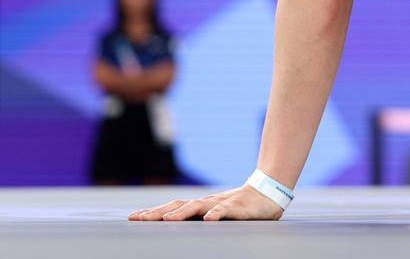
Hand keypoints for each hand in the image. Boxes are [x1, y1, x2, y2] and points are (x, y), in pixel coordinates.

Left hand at [127, 185, 283, 221]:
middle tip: (139, 219)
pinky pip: (226, 210)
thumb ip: (200, 218)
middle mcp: (207, 203)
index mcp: (201, 205)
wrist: (268, 193)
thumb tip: (176, 226)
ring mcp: (222, 203)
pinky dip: (217, 214)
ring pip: (199, 206)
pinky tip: (210, 219)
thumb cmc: (240, 207)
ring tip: (168, 219)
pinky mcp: (238, 207)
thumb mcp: (216, 214)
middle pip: (179, 205)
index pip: (172, 207)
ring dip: (182, 212)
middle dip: (158, 212)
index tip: (133, 217)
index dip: (153, 212)